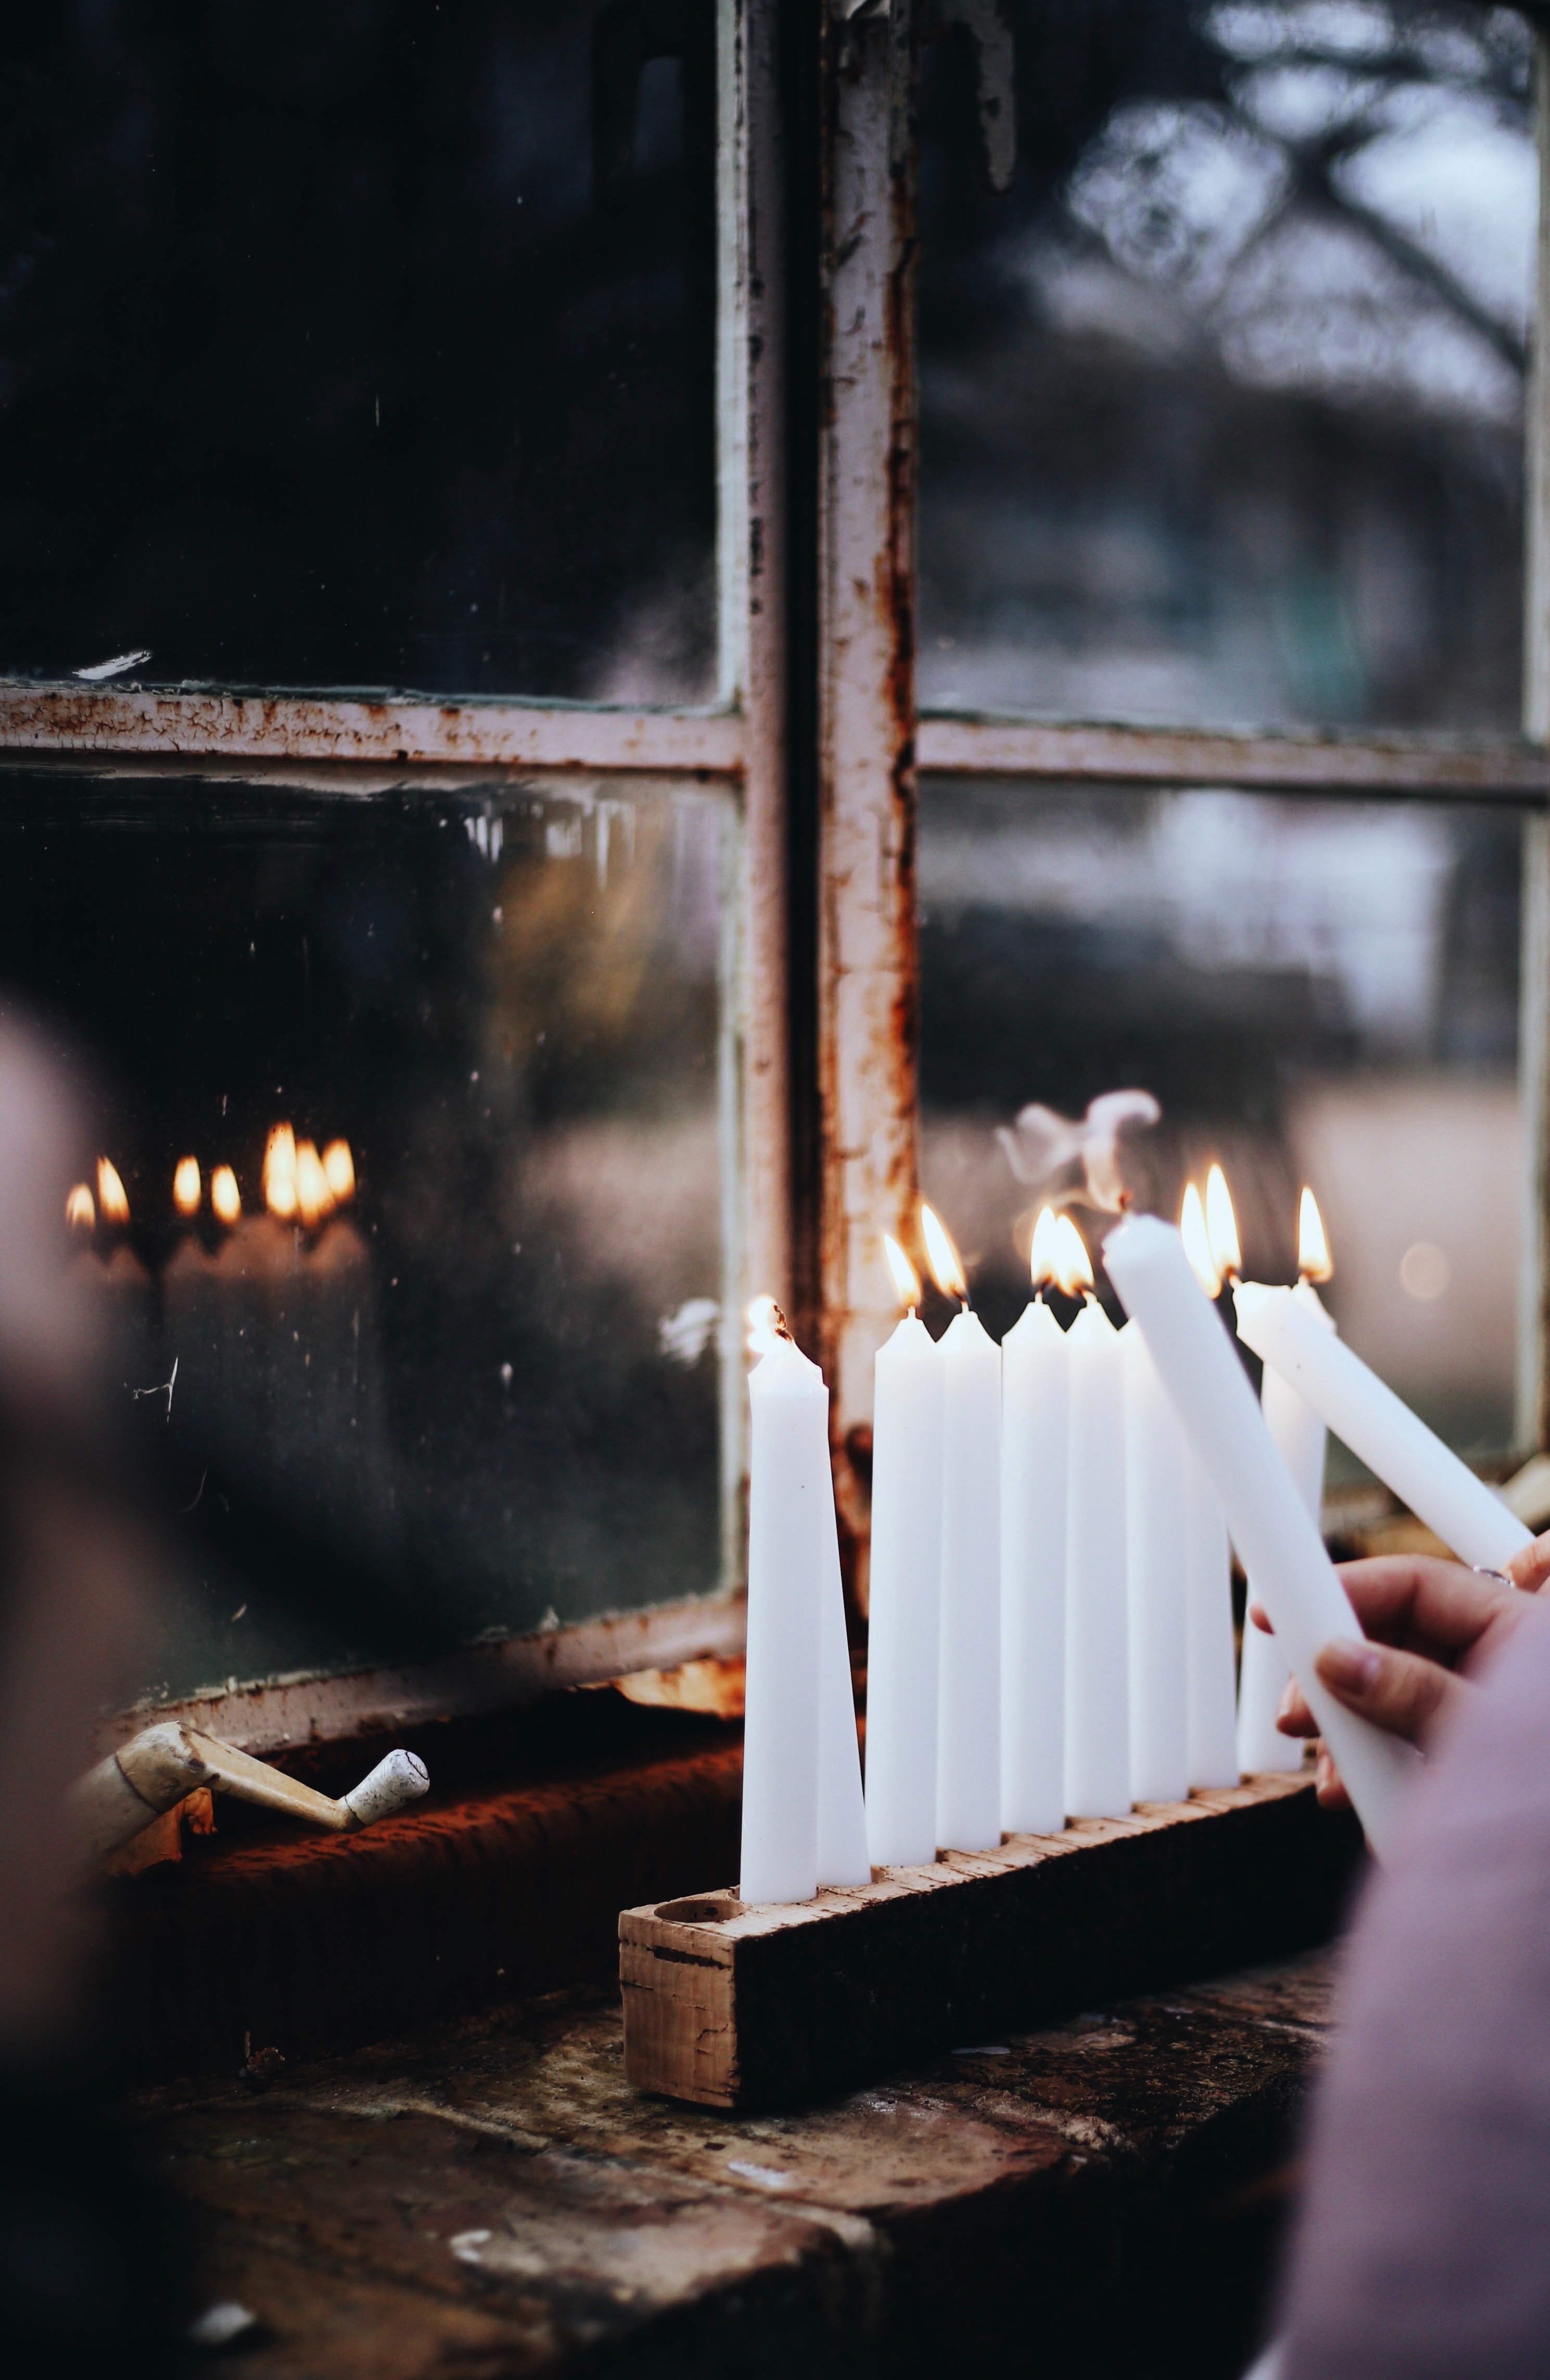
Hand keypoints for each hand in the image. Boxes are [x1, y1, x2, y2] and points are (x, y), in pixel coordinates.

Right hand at [1250, 1549, 1540, 1811]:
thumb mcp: (1483, 1731)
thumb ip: (1414, 1692)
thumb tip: (1338, 1660)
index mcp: (1517, 1632)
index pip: (1413, 1586)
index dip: (1344, 1591)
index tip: (1281, 1612)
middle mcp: (1498, 1663)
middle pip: (1393, 1640)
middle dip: (1336, 1675)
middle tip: (1296, 1716)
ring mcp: (1481, 1712)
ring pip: (1392, 1695)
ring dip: (1349, 1732)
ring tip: (1329, 1778)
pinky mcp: (1469, 1759)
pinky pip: (1407, 1741)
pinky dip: (1375, 1766)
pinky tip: (1355, 1798)